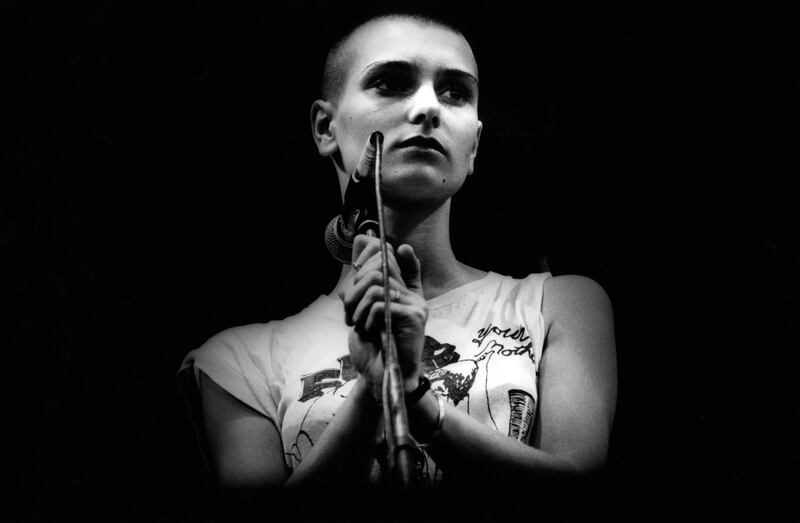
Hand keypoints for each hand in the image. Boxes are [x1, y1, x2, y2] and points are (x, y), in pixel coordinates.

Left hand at [339, 234, 426, 400]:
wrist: (380, 376)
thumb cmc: (372, 347)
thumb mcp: (363, 314)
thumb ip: (365, 292)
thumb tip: (357, 265)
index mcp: (405, 295)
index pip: (404, 262)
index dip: (390, 253)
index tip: (369, 257)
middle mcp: (414, 297)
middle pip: (382, 268)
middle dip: (356, 286)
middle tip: (348, 309)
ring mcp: (416, 306)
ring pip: (378, 285)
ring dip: (358, 304)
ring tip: (355, 322)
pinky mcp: (414, 316)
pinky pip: (382, 304)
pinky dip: (367, 317)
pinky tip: (367, 330)